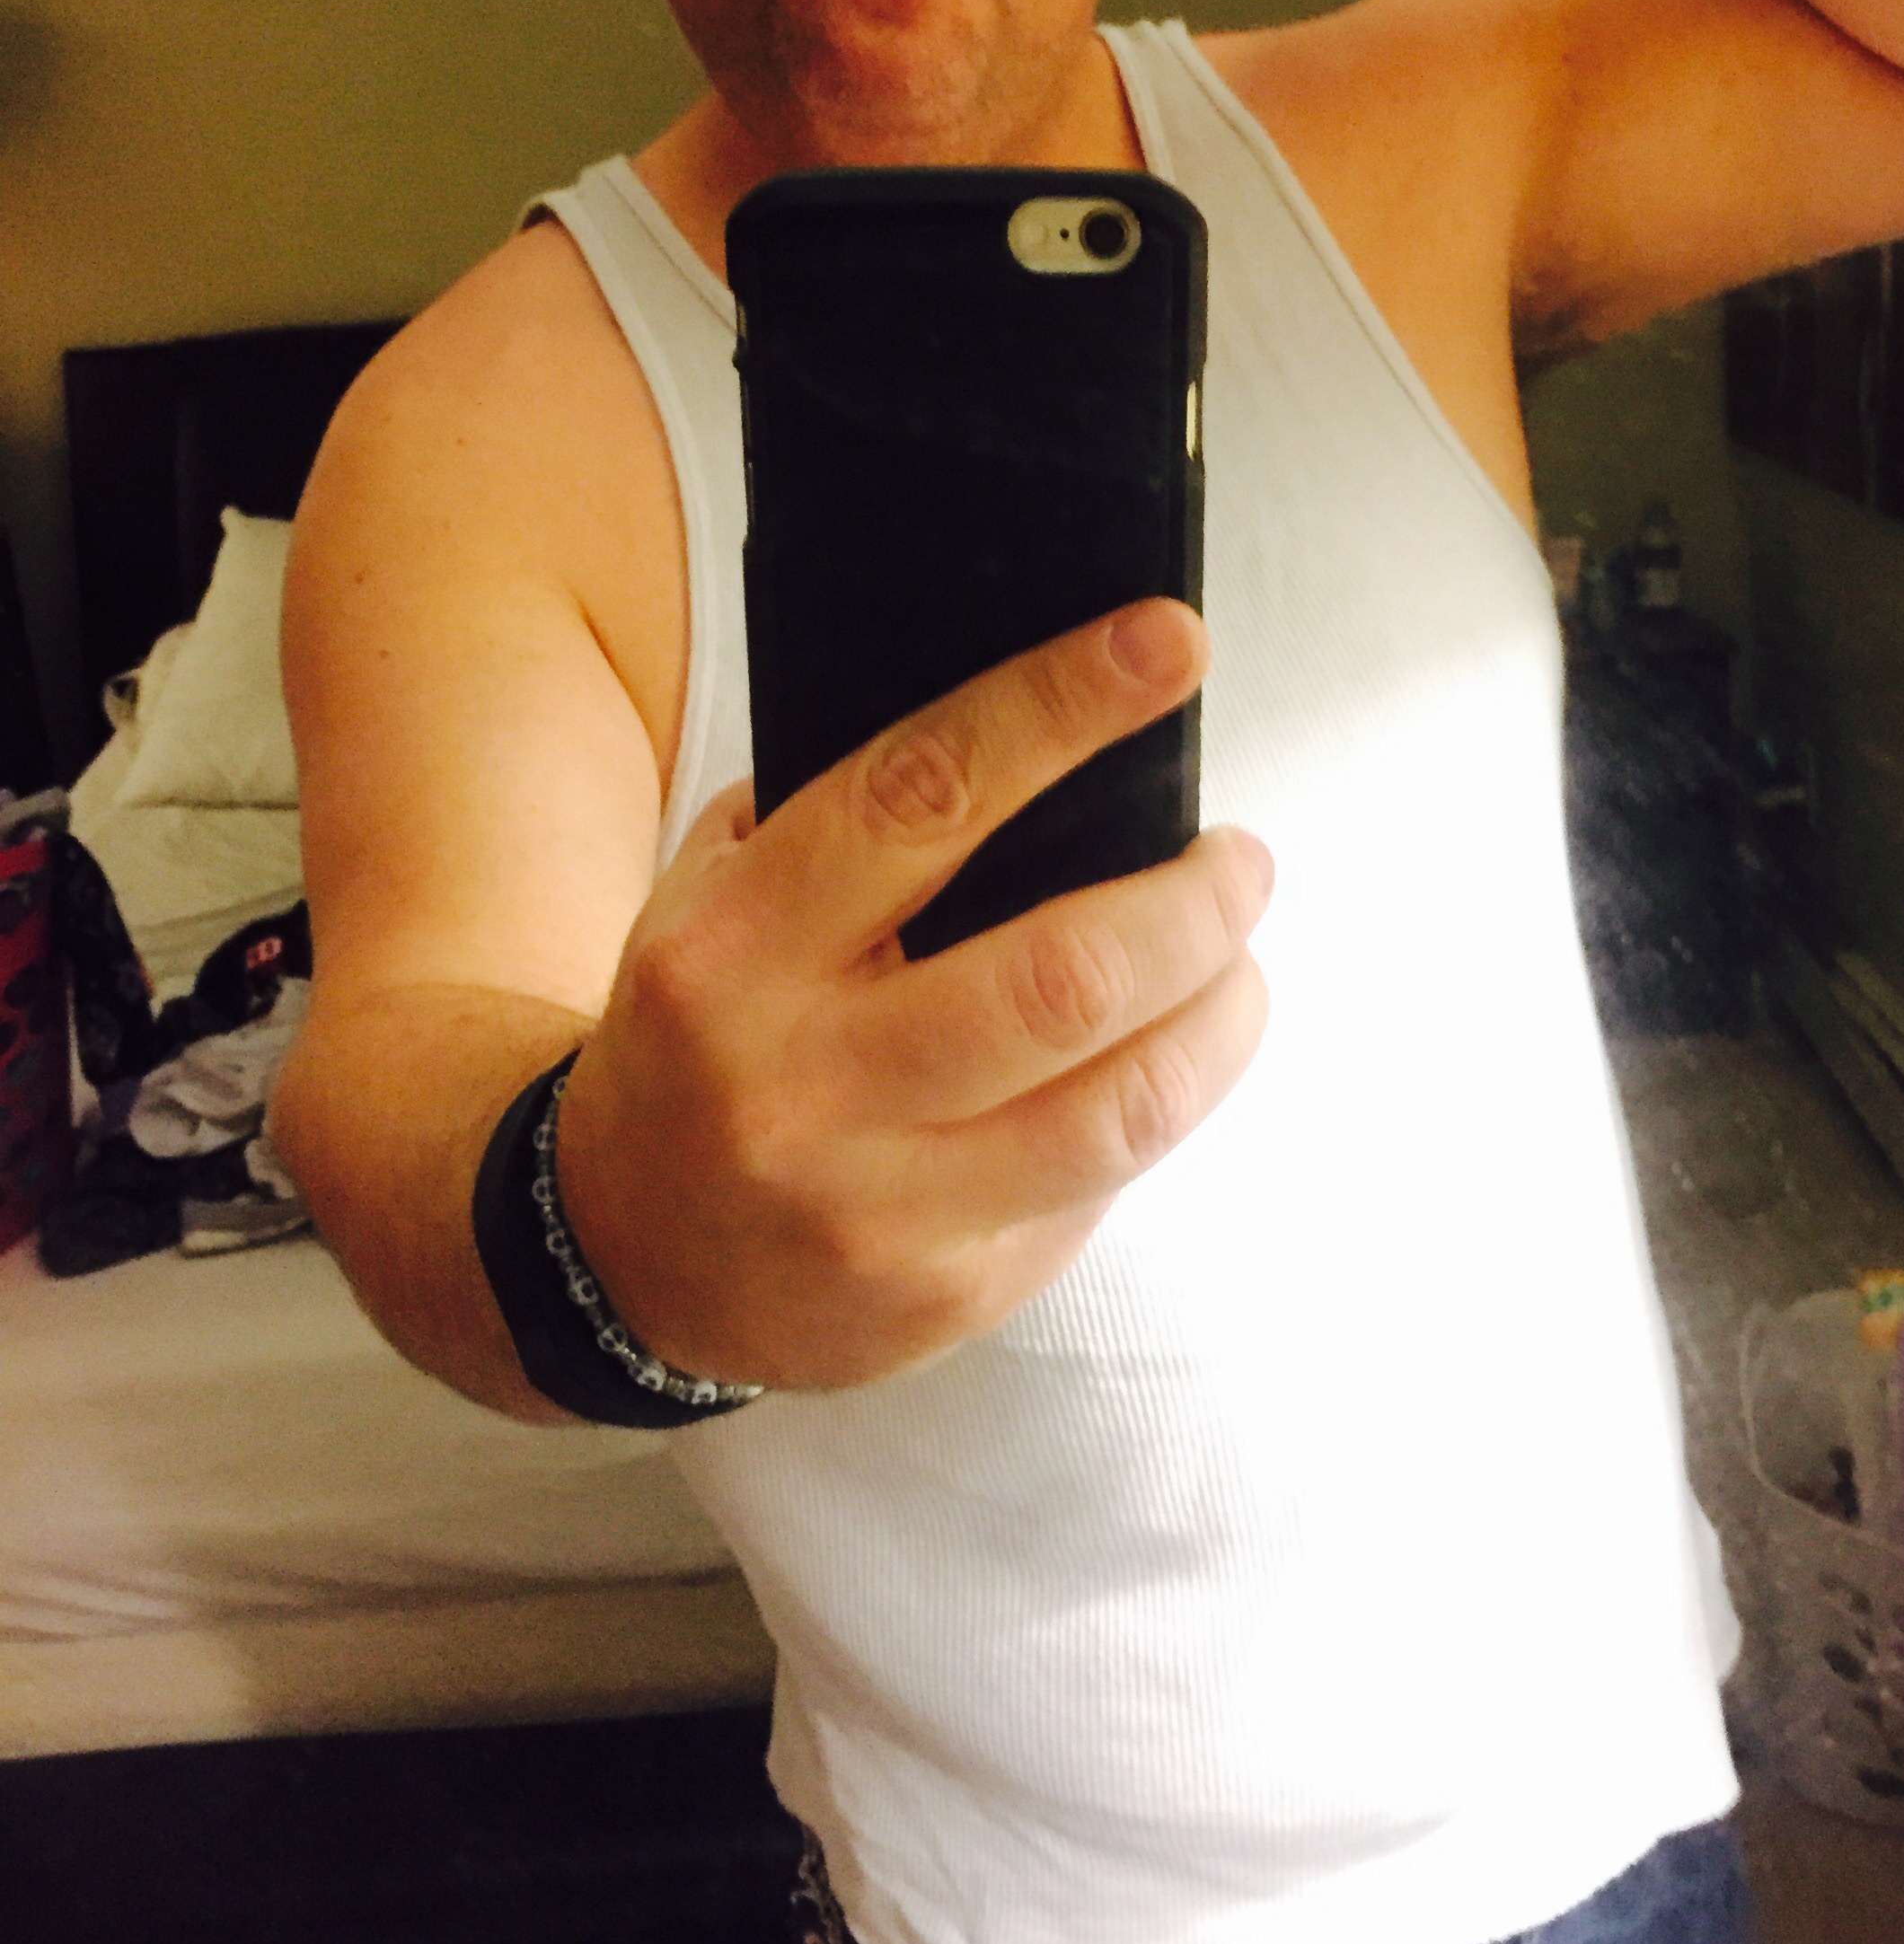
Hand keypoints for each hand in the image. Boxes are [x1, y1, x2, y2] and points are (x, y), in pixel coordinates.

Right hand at [553, 601, 1270, 1393]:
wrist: (621, 1255)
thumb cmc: (706, 1032)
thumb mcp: (717, 901)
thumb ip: (848, 823)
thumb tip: (1053, 728)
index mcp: (732, 950)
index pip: (924, 797)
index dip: (1063, 707)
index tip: (1170, 645)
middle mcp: (797, 1083)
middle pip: (1063, 975)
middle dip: (1194, 902)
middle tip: (1241, 859)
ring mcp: (873, 1207)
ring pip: (1119, 1106)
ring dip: (1221, 1014)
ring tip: (1239, 963)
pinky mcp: (942, 1299)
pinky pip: (1099, 1191)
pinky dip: (1155, 1111)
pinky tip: (1157, 1069)